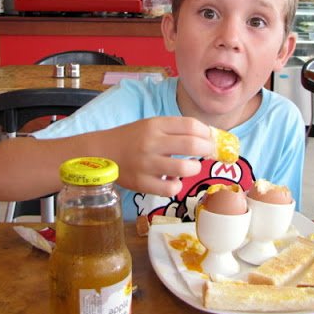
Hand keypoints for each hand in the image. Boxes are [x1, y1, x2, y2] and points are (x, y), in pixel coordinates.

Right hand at [100, 116, 214, 196]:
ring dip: (195, 168)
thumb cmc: (131, 139)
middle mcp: (151, 142)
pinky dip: (177, 185)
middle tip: (210, 153)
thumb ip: (175, 130)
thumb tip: (208, 138)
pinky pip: (170, 188)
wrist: (101, 152)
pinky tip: (174, 181)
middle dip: (208, 149)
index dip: (207, 132)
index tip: (211, 138)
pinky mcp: (141, 183)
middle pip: (192, 144)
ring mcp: (146, 164)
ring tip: (191, 167)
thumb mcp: (151, 126)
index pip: (191, 125)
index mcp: (155, 125)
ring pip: (184, 168)